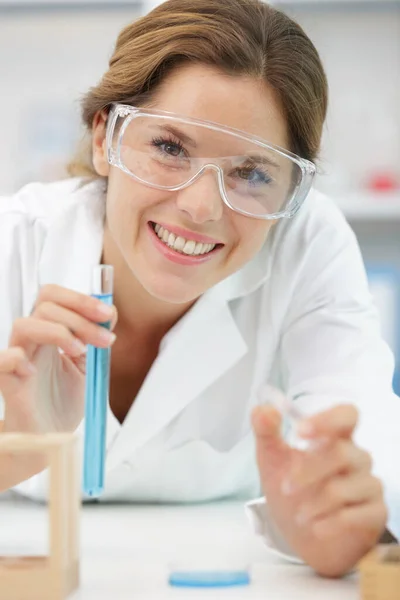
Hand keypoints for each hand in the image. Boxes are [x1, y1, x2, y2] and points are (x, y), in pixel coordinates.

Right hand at [0, 284, 116, 433]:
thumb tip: (109, 313)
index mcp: (49, 331)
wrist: (52, 436)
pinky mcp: (7, 381)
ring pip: (24, 325)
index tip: (107, 315)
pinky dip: (17, 359)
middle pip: (44, 305)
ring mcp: (18, 359)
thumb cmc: (64, 401)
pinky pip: (3, 359)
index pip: (55, 297)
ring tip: (80, 351)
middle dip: (79, 315)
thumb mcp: (89, 366)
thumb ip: (96, 340)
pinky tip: (35, 371)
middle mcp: (32, 340)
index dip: (80, 299)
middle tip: (104, 337)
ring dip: (58, 332)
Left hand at [252, 403, 386, 577]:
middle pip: (341, 453)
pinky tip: (317, 528)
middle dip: (308, 471)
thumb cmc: (291, 492)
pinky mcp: (375, 513)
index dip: (328, 420)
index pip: (346, 415)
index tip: (300, 431)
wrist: (303, 538)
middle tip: (285, 488)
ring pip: (345, 488)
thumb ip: (266, 432)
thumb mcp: (271, 460)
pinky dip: (331, 523)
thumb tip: (261, 410)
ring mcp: (369, 485)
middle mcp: (356, 458)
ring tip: (299, 515)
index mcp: (335, 438)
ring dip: (314, 503)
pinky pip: (356, 515)